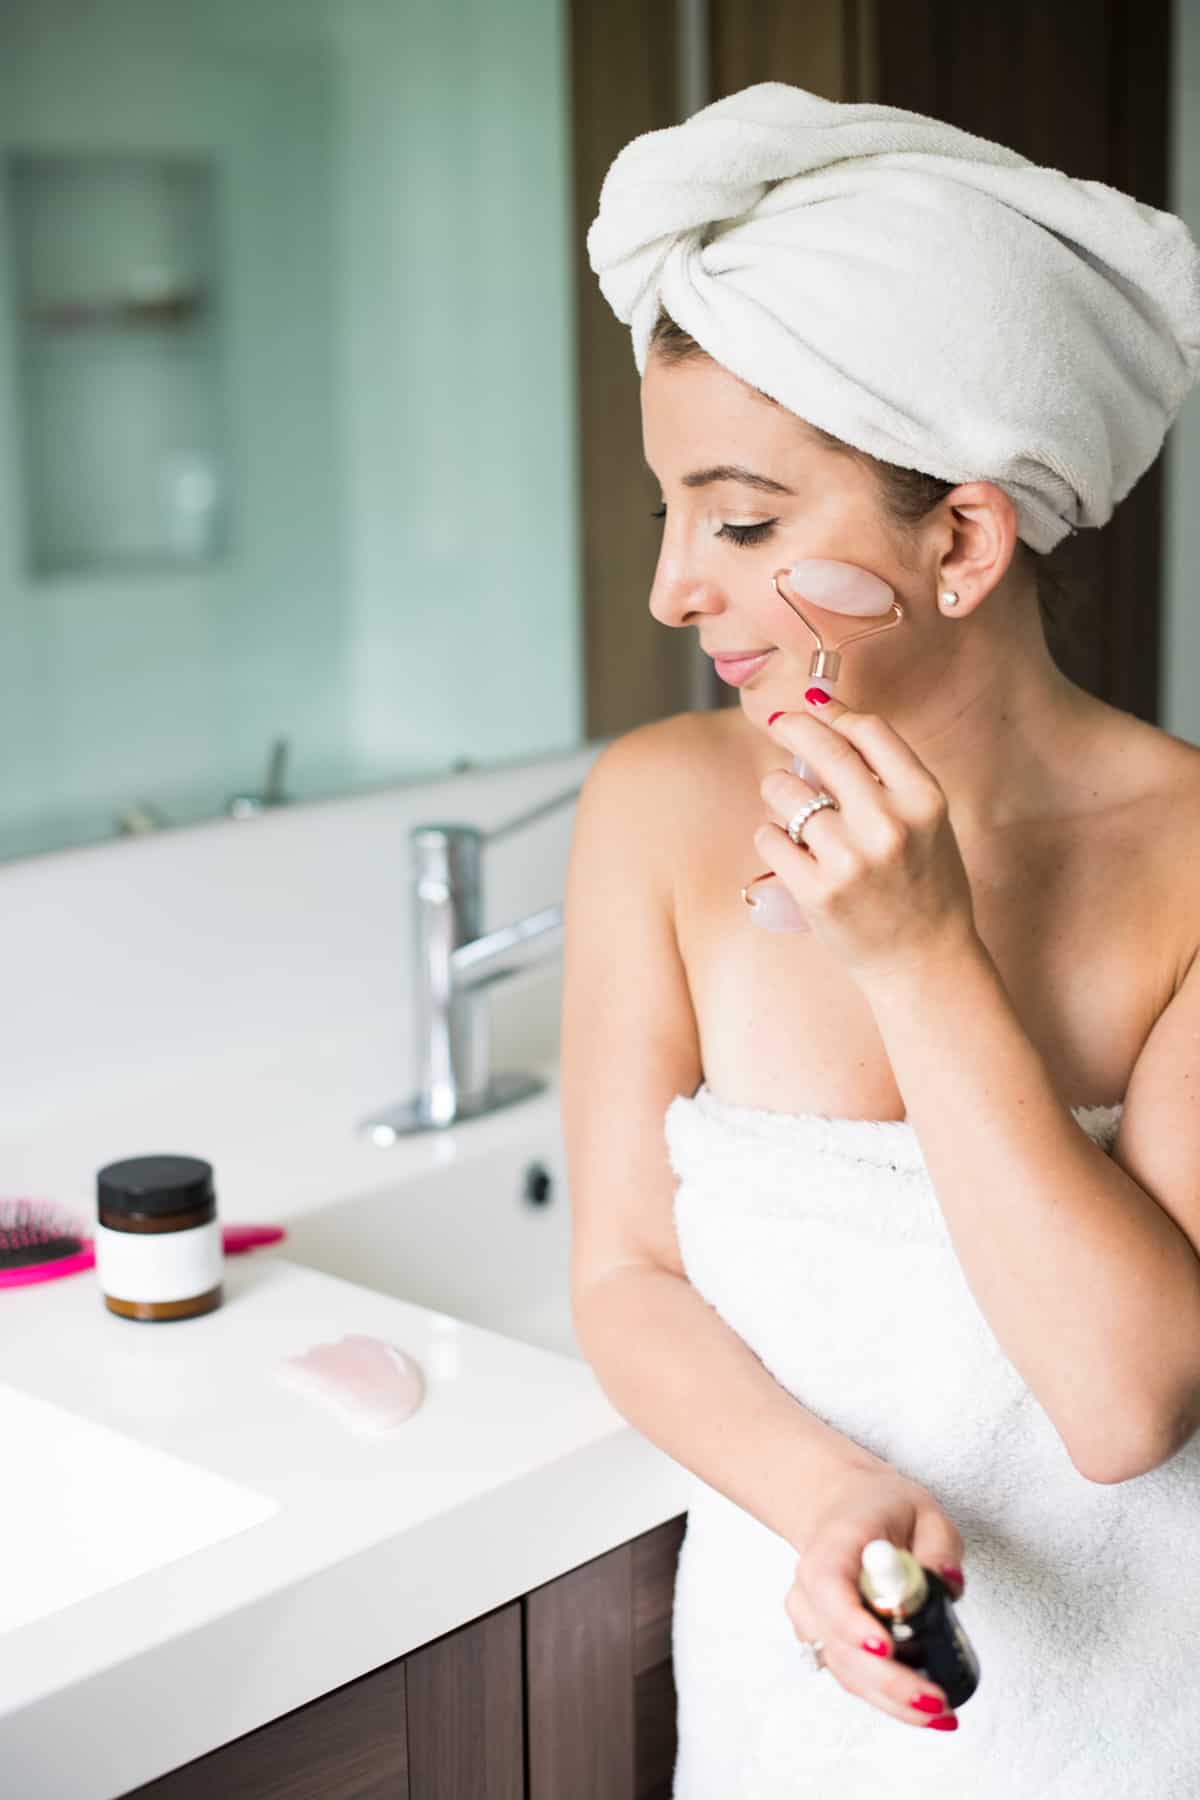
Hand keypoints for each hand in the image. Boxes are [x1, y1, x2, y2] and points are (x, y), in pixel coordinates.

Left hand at [755, 694, 978, 984]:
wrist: (924, 961)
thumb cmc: (924, 886)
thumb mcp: (928, 823)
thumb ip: (888, 778)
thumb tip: (828, 720)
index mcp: (924, 800)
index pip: (870, 732)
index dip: (836, 714)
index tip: (816, 708)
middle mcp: (888, 824)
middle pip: (825, 750)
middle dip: (793, 727)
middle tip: (779, 721)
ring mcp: (850, 859)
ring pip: (785, 792)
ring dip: (778, 790)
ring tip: (790, 808)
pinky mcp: (816, 891)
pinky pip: (769, 838)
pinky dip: (771, 836)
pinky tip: (786, 847)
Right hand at [784, 1460, 967, 1728]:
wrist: (842, 1509)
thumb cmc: (880, 1509)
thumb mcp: (923, 1509)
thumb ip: (939, 1544)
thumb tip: (948, 1582)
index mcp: (832, 1546)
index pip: (828, 1587)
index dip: (852, 1622)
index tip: (885, 1646)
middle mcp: (810, 1588)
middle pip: (839, 1644)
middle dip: (888, 1681)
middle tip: (935, 1700)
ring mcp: (812, 1620)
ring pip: (845, 1671)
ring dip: (890, 1699)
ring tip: (940, 1714)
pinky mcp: (824, 1642)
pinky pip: (851, 1677)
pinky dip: (885, 1698)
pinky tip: (922, 1710)